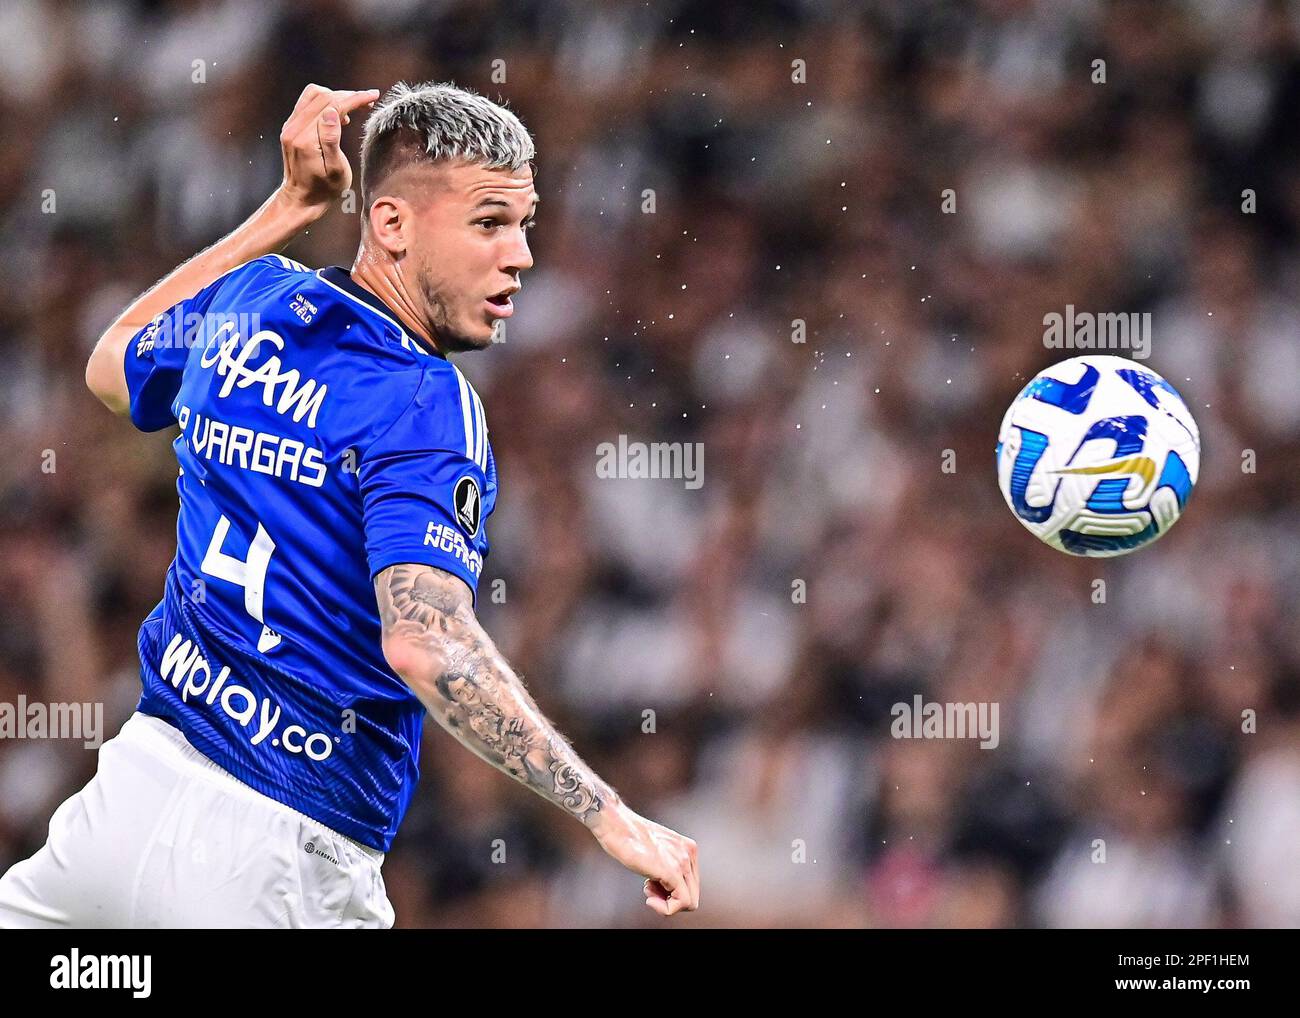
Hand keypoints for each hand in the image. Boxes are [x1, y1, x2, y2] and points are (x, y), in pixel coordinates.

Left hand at [277, 84, 380, 212]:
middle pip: (323, 97)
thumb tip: (332, 113)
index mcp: (305, 139)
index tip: (372, 96)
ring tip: (354, 107)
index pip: (331, 106)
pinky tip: (338, 114)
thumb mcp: (335, 171)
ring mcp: (290, 126)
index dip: (354, 98)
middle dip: (348, 95)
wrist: (301, 199)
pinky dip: (325, 102)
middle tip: (368, 101)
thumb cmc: (324, 189)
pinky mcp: (291, 126)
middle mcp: (293, 128)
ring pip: (314, 95)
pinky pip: (307, 102)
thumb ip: (332, 140)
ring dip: (336, 96)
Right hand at [591, 802, 699, 916]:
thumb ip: (667, 864)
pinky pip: (681, 903)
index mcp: (687, 848)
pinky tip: (649, 899)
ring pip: (689, 902)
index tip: (652, 885)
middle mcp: (689, 854)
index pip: (690, 883)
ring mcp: (682, 862)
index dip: (670, 891)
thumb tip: (666, 888)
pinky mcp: (672, 872)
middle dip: (670, 900)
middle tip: (650, 891)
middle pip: (692, 894)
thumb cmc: (627, 837)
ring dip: (666, 904)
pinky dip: (665, 909)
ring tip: (647, 890)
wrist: (616, 825)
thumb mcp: (656, 851)